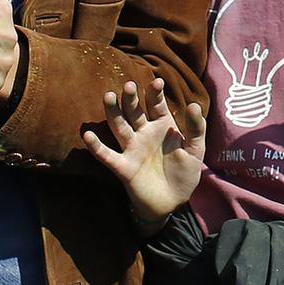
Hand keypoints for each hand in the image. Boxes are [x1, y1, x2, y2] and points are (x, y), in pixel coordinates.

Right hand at [82, 78, 207, 225]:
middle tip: (129, 85)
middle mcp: (143, 133)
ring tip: (109, 96)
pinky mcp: (123, 167)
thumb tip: (193, 105)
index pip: (156, 104)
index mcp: (161, 125)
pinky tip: (87, 135)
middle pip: (133, 111)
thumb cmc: (184, 173)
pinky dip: (96, 146)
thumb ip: (196, 129)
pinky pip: (107, 155)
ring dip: (113, 112)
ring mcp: (131, 149)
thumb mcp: (195, 150)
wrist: (173, 202)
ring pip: (119, 126)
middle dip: (131, 98)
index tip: (157, 82)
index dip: (155, 93)